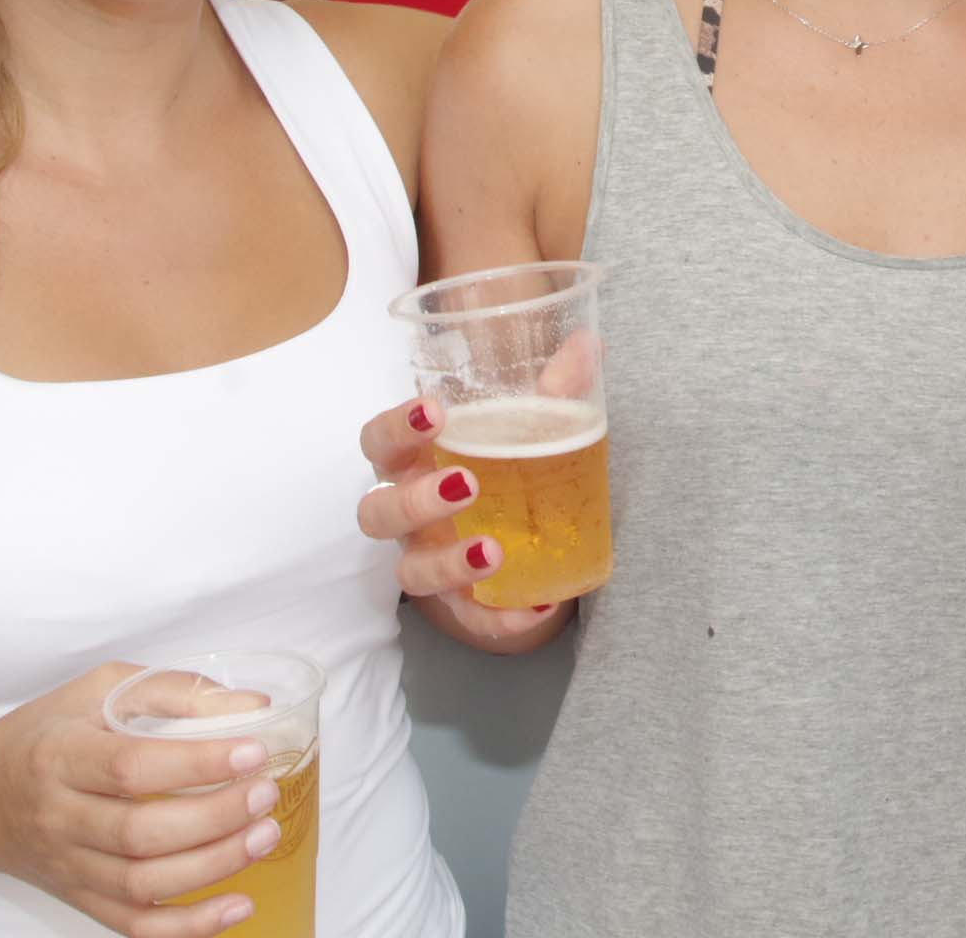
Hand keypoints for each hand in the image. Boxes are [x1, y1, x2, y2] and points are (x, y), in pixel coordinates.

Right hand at [0, 664, 282, 937]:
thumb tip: (252, 704)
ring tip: (264, 835)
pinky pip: (135, 925)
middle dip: (214, 817)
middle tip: (266, 793)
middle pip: (139, 832)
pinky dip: (190, 926)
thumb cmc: (46, 734)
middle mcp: (59, 817)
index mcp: (60, 756)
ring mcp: (69, 866)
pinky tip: (237, 905)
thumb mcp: (98, 689)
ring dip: (213, 866)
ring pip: (142, 884)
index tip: (252, 751)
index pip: (130, 767)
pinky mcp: (81, 898)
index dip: (196, 764)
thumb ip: (173, 690)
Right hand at [356, 397, 564, 647]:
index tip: (435, 411)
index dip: (396, 427)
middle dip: (416, 500)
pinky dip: (499, 618)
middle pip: (378, 513)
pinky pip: (471, 619)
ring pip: (412, 573)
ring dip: (447, 564)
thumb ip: (554, 387)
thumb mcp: (526, 422)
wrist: (523, 532)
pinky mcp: (461, 605)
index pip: (379, 442)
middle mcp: (408, 516)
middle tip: (467, 484)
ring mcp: (429, 561)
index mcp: (413, 462)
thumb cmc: (504, 462)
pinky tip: (535, 606)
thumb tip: (587, 347)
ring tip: (492, 551)